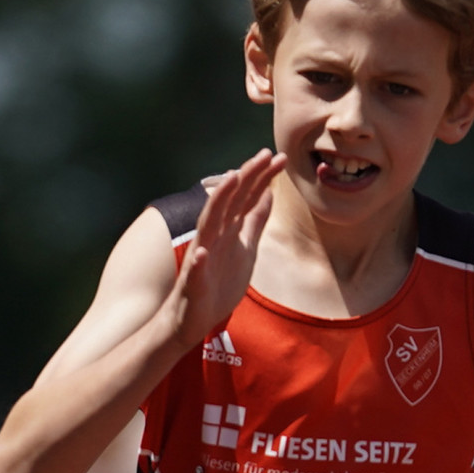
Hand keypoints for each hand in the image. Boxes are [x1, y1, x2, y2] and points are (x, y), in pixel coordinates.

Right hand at [170, 149, 285, 345]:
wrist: (194, 318)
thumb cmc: (219, 283)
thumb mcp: (246, 249)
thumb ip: (255, 222)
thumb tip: (269, 193)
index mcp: (229, 230)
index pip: (246, 198)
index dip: (262, 178)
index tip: (280, 157)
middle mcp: (214, 237)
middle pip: (230, 202)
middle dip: (246, 177)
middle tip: (265, 154)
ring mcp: (202, 258)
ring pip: (209, 225)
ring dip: (218, 202)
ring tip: (230, 180)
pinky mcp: (193, 283)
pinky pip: (194, 271)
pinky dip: (198, 262)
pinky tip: (201, 253)